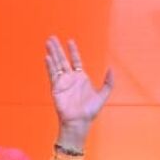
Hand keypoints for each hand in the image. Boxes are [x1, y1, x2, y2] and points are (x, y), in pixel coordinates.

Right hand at [45, 36, 113, 151]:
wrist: (79, 122)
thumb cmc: (90, 111)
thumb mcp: (103, 95)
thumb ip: (109, 82)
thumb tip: (111, 68)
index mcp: (81, 78)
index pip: (75, 60)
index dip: (73, 51)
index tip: (70, 41)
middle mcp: (70, 78)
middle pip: (63, 59)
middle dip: (58, 48)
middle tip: (52, 37)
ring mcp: (62, 82)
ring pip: (56, 64)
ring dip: (52, 53)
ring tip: (48, 42)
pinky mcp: (56, 88)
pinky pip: (53, 74)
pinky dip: (50, 65)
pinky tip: (48, 57)